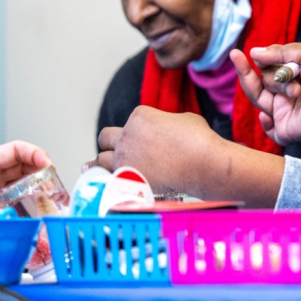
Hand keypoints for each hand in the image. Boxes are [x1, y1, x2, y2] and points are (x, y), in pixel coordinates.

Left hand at [95, 108, 217, 194]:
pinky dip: (107, 182)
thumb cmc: (200, 141)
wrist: (204, 164)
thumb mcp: (184, 119)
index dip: (137, 133)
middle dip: (110, 144)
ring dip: (101, 164)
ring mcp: (124, 158)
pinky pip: (107, 180)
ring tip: (96, 169)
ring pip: (99, 160)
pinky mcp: (127, 179)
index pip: (129, 123)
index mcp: (139, 116)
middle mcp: (127, 135)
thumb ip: (166, 123)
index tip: (145, 142)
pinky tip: (104, 184)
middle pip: (106, 138)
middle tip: (116, 151)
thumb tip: (165, 131)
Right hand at [231, 43, 300, 147]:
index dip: (257, 60)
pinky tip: (268, 113)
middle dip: (272, 74)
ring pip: (258, 97)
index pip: (264, 67)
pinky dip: (265, 121)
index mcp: (289, 75)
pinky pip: (268, 129)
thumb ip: (280, 52)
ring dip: (275, 87)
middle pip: (258, 80)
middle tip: (289, 73)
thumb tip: (253, 52)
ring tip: (296, 89)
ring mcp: (284, 110)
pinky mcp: (286, 128)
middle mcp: (284, 92)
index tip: (243, 53)